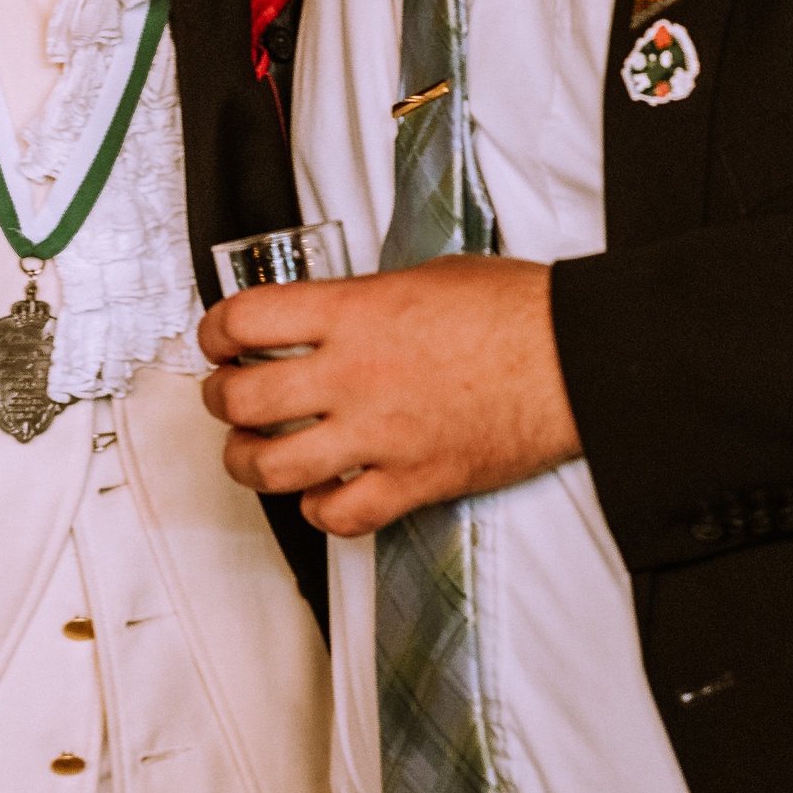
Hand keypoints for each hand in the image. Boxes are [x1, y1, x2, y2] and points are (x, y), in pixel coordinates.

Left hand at [198, 258, 579, 535]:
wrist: (577, 358)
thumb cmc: (516, 311)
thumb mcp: (426, 276)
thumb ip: (366, 300)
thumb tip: (332, 312)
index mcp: (355, 313)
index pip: (244, 320)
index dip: (215, 331)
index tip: (219, 339)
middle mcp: (354, 376)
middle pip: (241, 400)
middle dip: (219, 399)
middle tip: (226, 396)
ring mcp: (380, 435)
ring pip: (272, 468)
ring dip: (248, 462)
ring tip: (252, 452)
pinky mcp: (414, 482)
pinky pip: (339, 516)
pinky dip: (318, 510)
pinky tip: (322, 494)